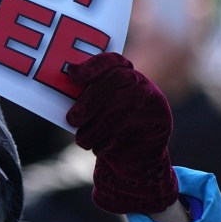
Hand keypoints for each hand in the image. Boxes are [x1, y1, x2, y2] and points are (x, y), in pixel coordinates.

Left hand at [64, 51, 178, 217]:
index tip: (72, 74)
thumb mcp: (99, 111)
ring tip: (83, 140)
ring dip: (94, 129)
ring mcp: (154, 104)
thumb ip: (87, 96)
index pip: (112, 61)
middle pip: (115, 83)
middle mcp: (143, 86)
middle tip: (72, 119)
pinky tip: (101, 148)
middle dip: (89, 101)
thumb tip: (62, 84)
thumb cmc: (110, 129)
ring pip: (118, 110)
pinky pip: (127, 132)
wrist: (137, 160)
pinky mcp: (158, 126)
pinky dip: (107, 143)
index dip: (92, 65)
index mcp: (128, 75)